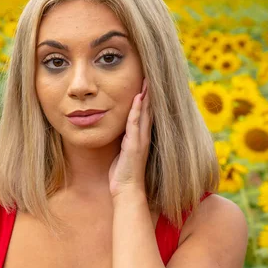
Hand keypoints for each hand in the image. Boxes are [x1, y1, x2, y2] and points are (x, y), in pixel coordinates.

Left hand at [108, 78, 152, 199]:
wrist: (127, 191)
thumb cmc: (123, 174)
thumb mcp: (122, 153)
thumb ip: (123, 141)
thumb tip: (117, 132)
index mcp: (140, 138)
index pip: (145, 114)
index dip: (146, 99)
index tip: (146, 84)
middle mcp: (144, 137)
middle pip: (149, 110)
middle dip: (150, 93)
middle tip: (151, 76)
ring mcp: (140, 140)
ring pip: (145, 113)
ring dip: (146, 96)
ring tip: (147, 81)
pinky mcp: (134, 145)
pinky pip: (136, 123)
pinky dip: (137, 110)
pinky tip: (138, 98)